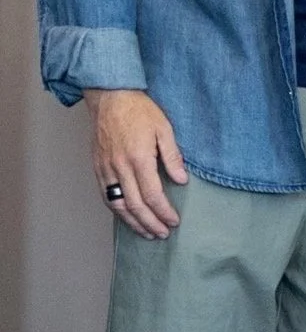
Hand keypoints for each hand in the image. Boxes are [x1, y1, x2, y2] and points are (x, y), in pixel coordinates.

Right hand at [84, 89, 187, 238]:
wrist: (110, 98)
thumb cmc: (139, 111)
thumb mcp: (164, 129)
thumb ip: (172, 157)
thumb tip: (181, 180)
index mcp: (138, 159)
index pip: (152, 195)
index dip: (163, 212)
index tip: (174, 221)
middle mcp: (120, 168)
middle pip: (135, 205)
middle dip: (150, 223)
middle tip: (162, 234)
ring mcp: (106, 169)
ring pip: (118, 205)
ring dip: (133, 222)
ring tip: (146, 233)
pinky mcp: (98, 168)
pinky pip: (106, 196)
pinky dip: (117, 211)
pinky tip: (126, 217)